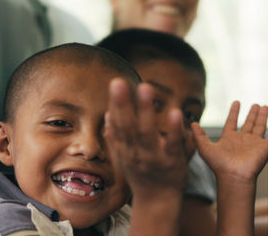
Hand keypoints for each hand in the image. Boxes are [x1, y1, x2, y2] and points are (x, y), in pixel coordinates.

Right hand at [103, 78, 186, 194]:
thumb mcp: (122, 156)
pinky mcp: (171, 162)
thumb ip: (115, 136)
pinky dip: (172, 129)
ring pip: (146, 132)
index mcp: (124, 147)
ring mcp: (152, 157)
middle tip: (118, 82)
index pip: (118, 122)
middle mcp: (134, 151)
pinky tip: (175, 113)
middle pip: (126, 125)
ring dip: (144, 110)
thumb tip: (108, 115)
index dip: (116, 103)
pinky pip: (171, 144)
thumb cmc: (140, 175)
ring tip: (145, 88)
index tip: (115, 82)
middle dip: (122, 103)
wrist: (156, 201)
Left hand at [191, 101, 267, 183]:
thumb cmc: (218, 164)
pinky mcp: (263, 147)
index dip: (234, 112)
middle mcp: (242, 140)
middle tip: (256, 104)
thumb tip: (193, 123)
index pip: (232, 122)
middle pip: (248, 123)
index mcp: (229, 138)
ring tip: (263, 106)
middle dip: (252, 114)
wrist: (233, 175)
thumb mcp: (205, 148)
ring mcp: (253, 143)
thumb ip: (199, 135)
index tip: (236, 102)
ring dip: (262, 116)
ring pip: (259, 126)